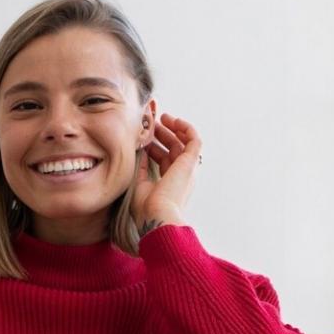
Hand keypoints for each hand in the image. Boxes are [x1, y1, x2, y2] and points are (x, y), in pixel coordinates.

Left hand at [131, 112, 200, 233]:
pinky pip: (194, 140)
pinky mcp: (190, 162)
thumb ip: (141, 169)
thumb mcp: (139, 184)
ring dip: (174, 128)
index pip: (164, 160)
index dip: (154, 147)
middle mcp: (181, 176)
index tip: (143, 138)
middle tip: (151, 123)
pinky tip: (174, 120)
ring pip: (184, 143)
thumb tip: (140, 152)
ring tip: (162, 117)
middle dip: (162, 135)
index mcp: (169, 183)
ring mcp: (187, 169)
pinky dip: (186, 128)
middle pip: (174, 149)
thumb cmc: (146, 208)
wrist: (157, 216)